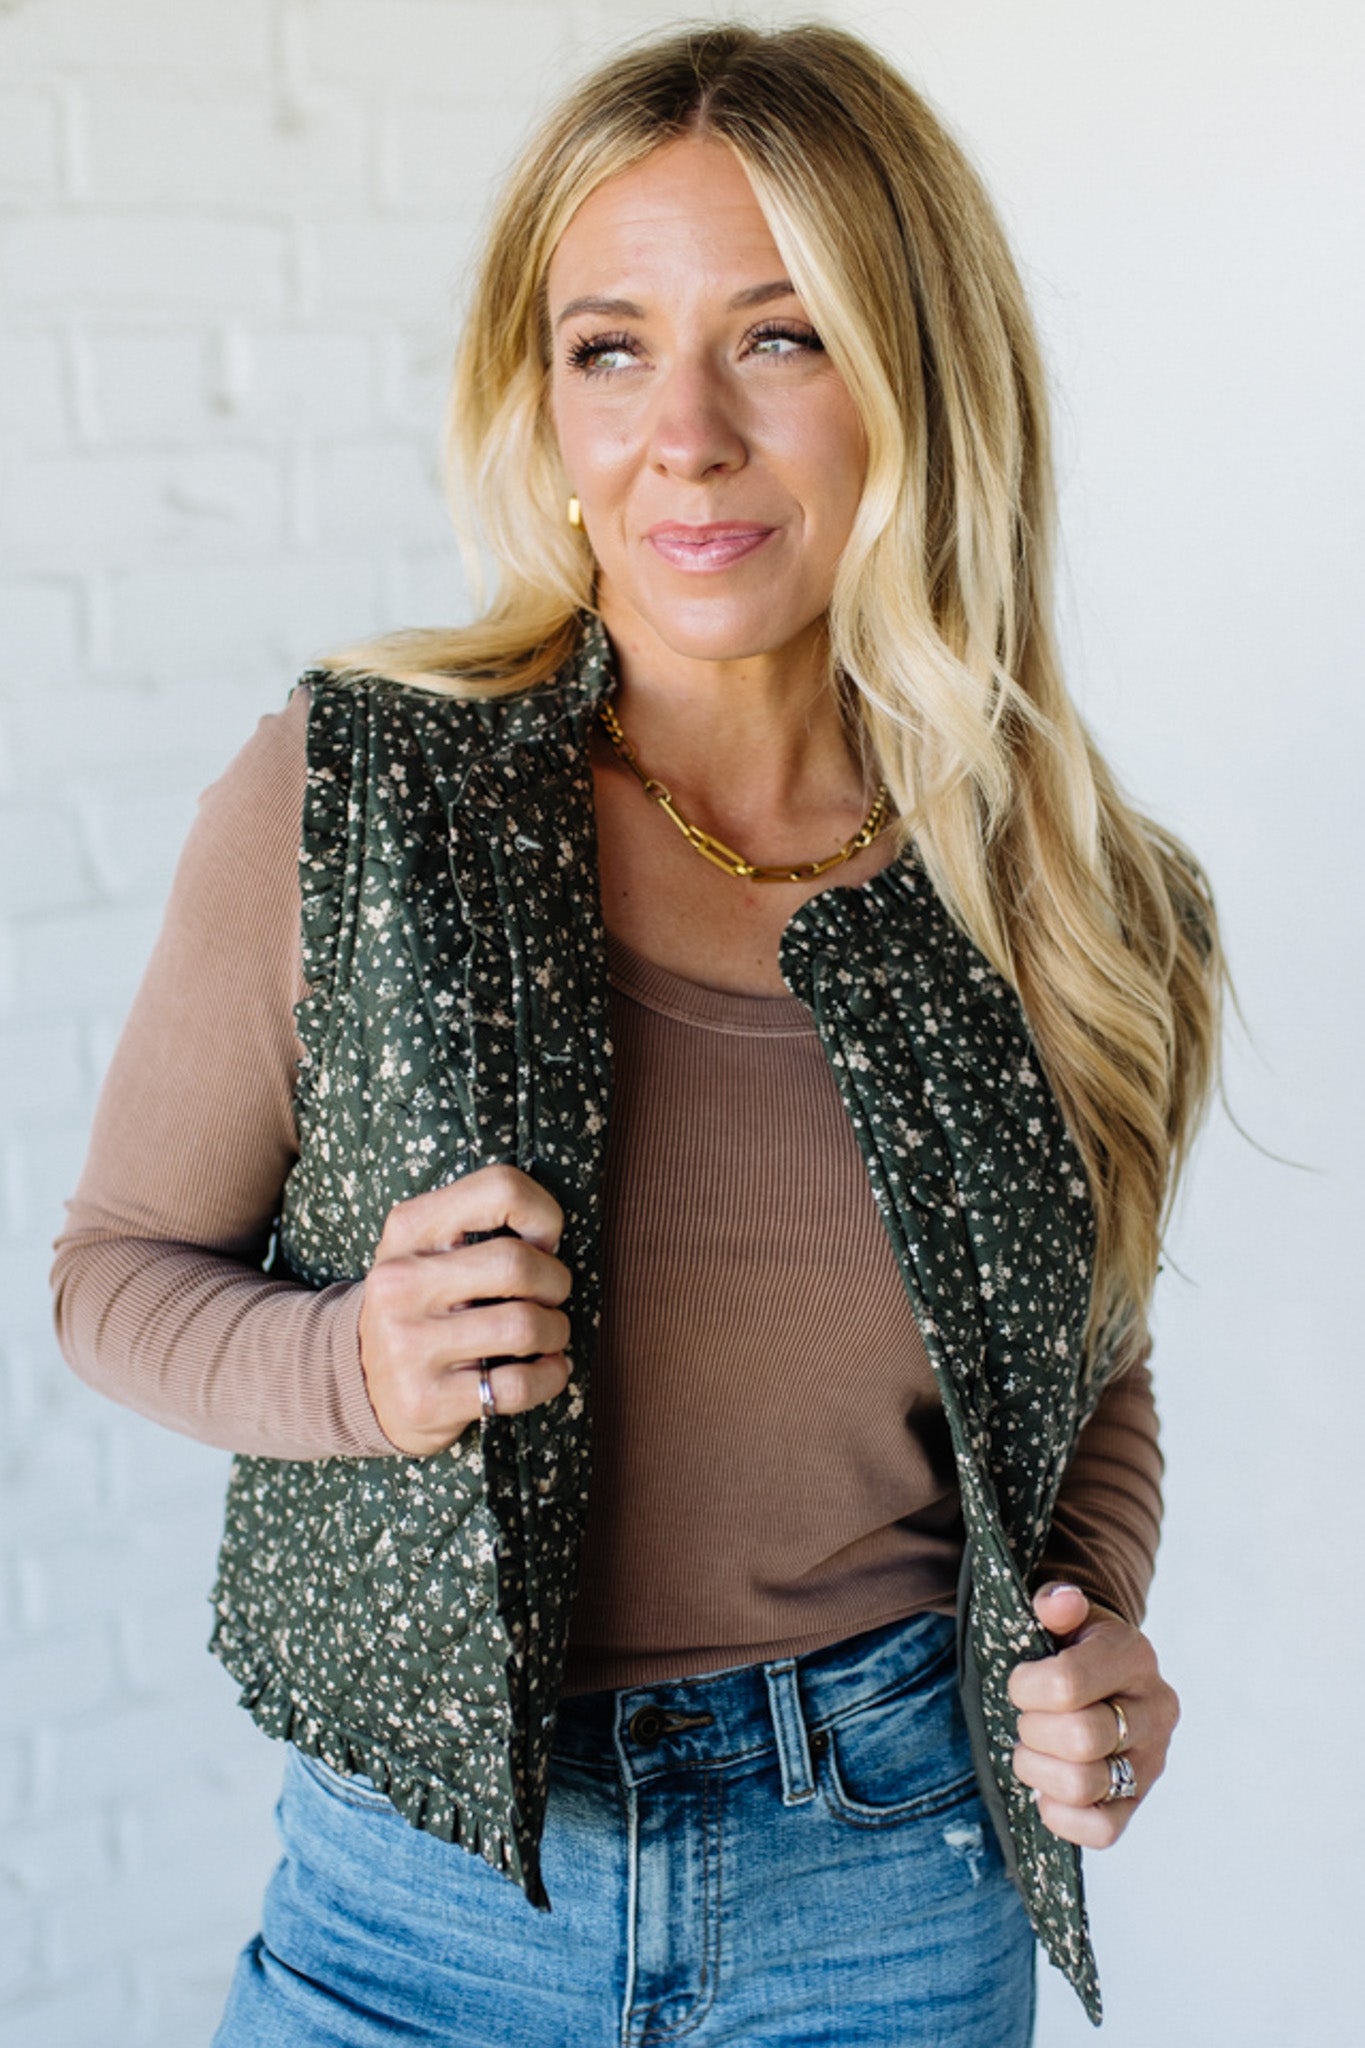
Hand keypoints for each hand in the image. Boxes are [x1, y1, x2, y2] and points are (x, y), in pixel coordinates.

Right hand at [358, 1163, 572, 1456]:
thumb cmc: (420, 1303)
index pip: (500, 1189)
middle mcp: (401, 1283)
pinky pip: (518, 1386)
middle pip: (518, 1263)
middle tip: (551, 1296)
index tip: (545, 1241)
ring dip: (555, 1331)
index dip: (543, 1214)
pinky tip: (544, 1369)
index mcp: (408, 1230)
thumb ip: (480, 1223)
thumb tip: (549, 1237)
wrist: (360, 1380)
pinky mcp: (426, 1399)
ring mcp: (409, 1345)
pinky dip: (550, 1376)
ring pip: (524, 1326)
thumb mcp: (427, 1246)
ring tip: (546, 1335)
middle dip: (555, 1282)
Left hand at [1007, 1582, 1179, 1847]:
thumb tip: (1058, 1602)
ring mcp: (1152, 1762)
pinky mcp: (1138, 1803)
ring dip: (1039, 1771)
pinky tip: (1048, 1788)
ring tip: (1034, 1750)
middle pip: (1079, 1739)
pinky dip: (1062, 1815)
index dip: (1025, 1688)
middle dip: (1033, 1730)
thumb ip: (1055, 1604)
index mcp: (1134, 1656)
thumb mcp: (1064, 1617)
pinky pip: (1101, 1831)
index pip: (1067, 1683)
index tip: (1020, 1683)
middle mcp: (1155, 1711)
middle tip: (1026, 1720)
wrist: (1106, 1679)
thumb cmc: (1072, 1647)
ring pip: (1084, 1786)